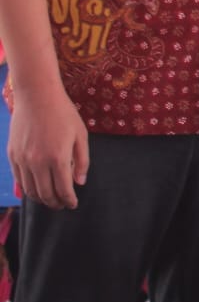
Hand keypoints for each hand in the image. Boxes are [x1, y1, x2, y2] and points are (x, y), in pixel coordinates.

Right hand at [8, 82, 88, 208]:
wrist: (37, 96)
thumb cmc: (63, 114)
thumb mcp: (81, 135)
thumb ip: (82, 160)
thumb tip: (80, 182)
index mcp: (57, 157)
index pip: (63, 189)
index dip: (69, 200)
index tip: (73, 204)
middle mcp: (37, 162)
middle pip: (45, 193)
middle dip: (55, 203)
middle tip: (62, 205)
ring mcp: (22, 159)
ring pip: (30, 190)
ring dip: (40, 198)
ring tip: (50, 199)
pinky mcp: (12, 155)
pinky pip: (19, 179)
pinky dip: (28, 188)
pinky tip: (36, 188)